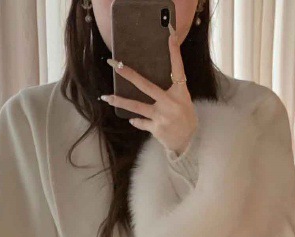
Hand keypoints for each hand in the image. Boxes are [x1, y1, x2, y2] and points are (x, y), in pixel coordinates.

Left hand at [102, 26, 196, 155]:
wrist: (189, 142)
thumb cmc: (185, 118)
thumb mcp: (184, 100)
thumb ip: (172, 90)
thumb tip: (152, 80)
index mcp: (180, 92)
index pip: (178, 69)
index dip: (174, 53)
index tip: (170, 37)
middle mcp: (170, 103)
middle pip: (146, 86)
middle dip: (129, 75)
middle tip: (116, 65)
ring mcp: (161, 117)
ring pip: (137, 107)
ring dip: (120, 101)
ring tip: (106, 97)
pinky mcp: (155, 129)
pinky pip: (140, 122)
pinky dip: (136, 121)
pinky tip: (132, 119)